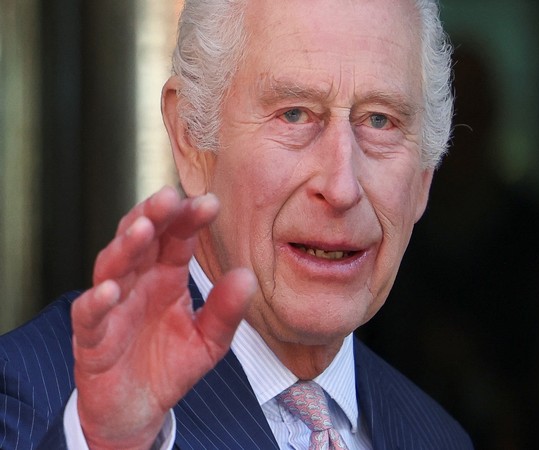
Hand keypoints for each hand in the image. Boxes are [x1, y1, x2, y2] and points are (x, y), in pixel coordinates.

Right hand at [71, 186, 255, 449]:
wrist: (138, 409)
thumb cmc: (169, 366)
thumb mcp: (208, 340)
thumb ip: (226, 312)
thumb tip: (248, 276)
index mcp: (166, 277)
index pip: (176, 238)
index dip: (189, 219)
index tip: (210, 203)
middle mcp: (138, 283)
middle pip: (141, 240)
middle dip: (153, 216)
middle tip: (170, 197)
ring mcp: (113, 307)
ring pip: (113, 267)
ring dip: (126, 246)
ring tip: (143, 228)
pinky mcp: (92, 338)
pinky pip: (89, 316)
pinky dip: (97, 301)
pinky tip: (110, 290)